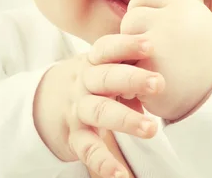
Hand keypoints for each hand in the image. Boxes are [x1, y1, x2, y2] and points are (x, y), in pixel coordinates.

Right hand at [34, 34, 164, 177]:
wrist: (47, 99)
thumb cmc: (93, 80)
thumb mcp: (104, 66)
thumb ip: (128, 65)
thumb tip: (164, 65)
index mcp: (92, 63)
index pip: (106, 49)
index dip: (126, 45)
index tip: (150, 45)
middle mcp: (83, 83)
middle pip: (105, 78)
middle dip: (132, 79)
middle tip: (159, 83)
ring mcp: (78, 110)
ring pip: (99, 111)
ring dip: (124, 119)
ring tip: (150, 128)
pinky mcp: (75, 136)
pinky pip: (88, 149)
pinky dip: (104, 162)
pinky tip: (121, 175)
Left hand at [121, 0, 211, 120]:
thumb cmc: (197, 61)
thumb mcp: (193, 25)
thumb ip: (167, 10)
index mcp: (189, 7)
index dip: (143, 8)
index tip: (149, 26)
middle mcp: (177, 20)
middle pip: (133, 15)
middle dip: (136, 34)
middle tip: (154, 53)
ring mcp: (161, 42)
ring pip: (124, 37)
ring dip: (129, 53)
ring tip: (150, 66)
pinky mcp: (148, 66)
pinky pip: (122, 61)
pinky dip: (128, 73)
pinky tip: (145, 82)